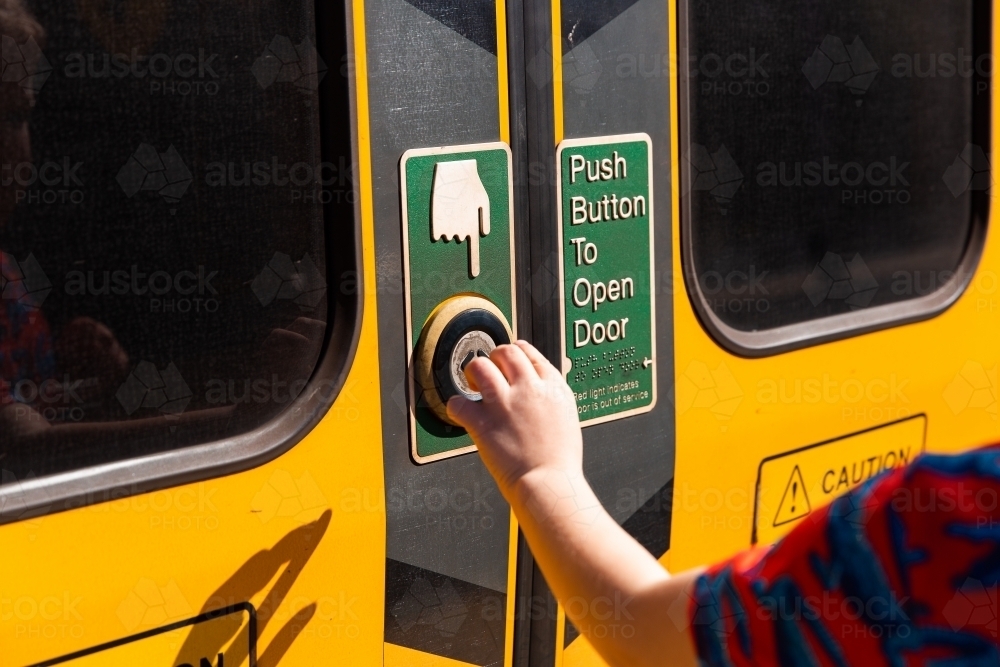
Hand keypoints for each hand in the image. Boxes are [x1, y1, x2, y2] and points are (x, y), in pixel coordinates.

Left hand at [446, 341, 582, 496]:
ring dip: (473, 373)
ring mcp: (504, 404)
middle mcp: (528, 389)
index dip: (518, 351)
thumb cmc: (560, 460)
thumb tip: (539, 391)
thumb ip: (551, 399)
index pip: (531, 354)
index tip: (512, 355)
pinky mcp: (483, 423)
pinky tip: (461, 411)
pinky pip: (459, 403)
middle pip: (505, 353)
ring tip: (474, 384)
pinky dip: (456, 405)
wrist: (550, 483)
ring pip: (480, 367)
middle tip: (490, 370)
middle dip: (495, 357)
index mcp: (552, 388)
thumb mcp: (566, 417)